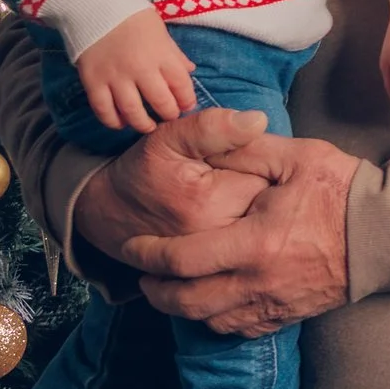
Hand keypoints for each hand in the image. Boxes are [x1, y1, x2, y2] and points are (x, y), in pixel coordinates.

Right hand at [69, 106, 272, 260]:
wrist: (113, 214)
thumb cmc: (144, 171)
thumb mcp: (170, 138)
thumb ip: (213, 127)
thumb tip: (257, 120)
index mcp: (214, 202)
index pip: (273, 175)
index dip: (264, 161)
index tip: (242, 160)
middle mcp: (223, 237)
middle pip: (277, 204)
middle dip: (267, 187)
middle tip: (237, 180)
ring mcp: (223, 258)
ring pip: (268, 225)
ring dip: (261, 211)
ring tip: (232, 199)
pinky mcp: (220, 268)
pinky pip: (254, 243)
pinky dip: (251, 231)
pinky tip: (233, 220)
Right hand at [73, 9, 197, 132]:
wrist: (94, 6)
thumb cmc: (132, 17)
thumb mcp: (161, 32)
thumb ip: (174, 54)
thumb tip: (190, 71)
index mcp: (162, 55)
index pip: (182, 86)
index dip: (187, 100)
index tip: (186, 106)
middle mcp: (141, 69)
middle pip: (161, 103)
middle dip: (169, 114)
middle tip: (168, 117)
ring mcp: (116, 77)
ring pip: (132, 112)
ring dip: (143, 124)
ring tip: (148, 126)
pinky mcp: (93, 81)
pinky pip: (103, 109)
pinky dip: (112, 121)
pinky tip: (120, 123)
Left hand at [122, 132, 359, 336]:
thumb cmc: (345, 191)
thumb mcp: (297, 158)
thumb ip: (247, 150)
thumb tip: (212, 140)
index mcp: (255, 241)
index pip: (181, 259)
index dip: (147, 255)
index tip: (134, 246)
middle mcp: (259, 281)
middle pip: (186, 302)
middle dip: (155, 291)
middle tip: (143, 276)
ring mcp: (275, 303)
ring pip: (209, 321)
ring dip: (182, 308)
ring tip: (171, 289)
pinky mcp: (290, 314)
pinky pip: (240, 329)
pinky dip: (216, 320)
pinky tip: (213, 303)